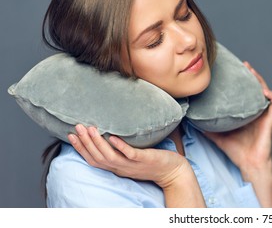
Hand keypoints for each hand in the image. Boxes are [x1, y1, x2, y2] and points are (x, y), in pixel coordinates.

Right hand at [68, 125, 187, 187]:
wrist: (173, 171)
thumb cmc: (153, 161)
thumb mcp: (132, 157)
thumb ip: (120, 150)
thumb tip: (109, 133)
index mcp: (117, 167)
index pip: (93, 160)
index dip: (81, 148)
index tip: (71, 135)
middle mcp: (122, 168)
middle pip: (98, 157)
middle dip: (85, 143)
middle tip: (77, 127)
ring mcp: (132, 164)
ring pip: (110, 156)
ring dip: (98, 143)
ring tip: (90, 128)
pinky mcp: (144, 159)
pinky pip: (130, 154)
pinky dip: (120, 146)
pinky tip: (113, 137)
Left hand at [203, 62, 271, 206]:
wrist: (248, 163)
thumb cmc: (236, 150)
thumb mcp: (217, 135)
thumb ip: (206, 126)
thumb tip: (189, 120)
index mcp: (245, 112)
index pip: (244, 92)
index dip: (241, 81)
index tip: (233, 70)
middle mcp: (255, 110)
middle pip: (255, 88)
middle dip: (251, 75)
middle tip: (244, 65)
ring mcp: (263, 114)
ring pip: (265, 91)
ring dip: (260, 80)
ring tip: (252, 71)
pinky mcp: (270, 119)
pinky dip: (271, 95)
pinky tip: (264, 91)